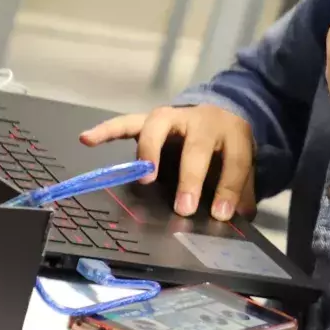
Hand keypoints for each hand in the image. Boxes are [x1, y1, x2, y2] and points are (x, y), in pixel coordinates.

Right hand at [81, 104, 255, 220]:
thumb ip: (240, 191)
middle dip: (190, 177)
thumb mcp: (241, 165)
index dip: (228, 188)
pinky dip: (106, 130)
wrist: (219, 110)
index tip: (221, 214)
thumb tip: (238, 219)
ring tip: (144, 177)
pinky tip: (88, 139)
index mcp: (232, 135)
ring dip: (150, 151)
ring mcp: (175, 118)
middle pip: (197, 146)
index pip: (235, 160)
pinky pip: (127, 122)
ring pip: (159, 126)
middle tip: (184, 206)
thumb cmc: (225, 146)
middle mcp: (202, 123)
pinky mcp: (151, 119)